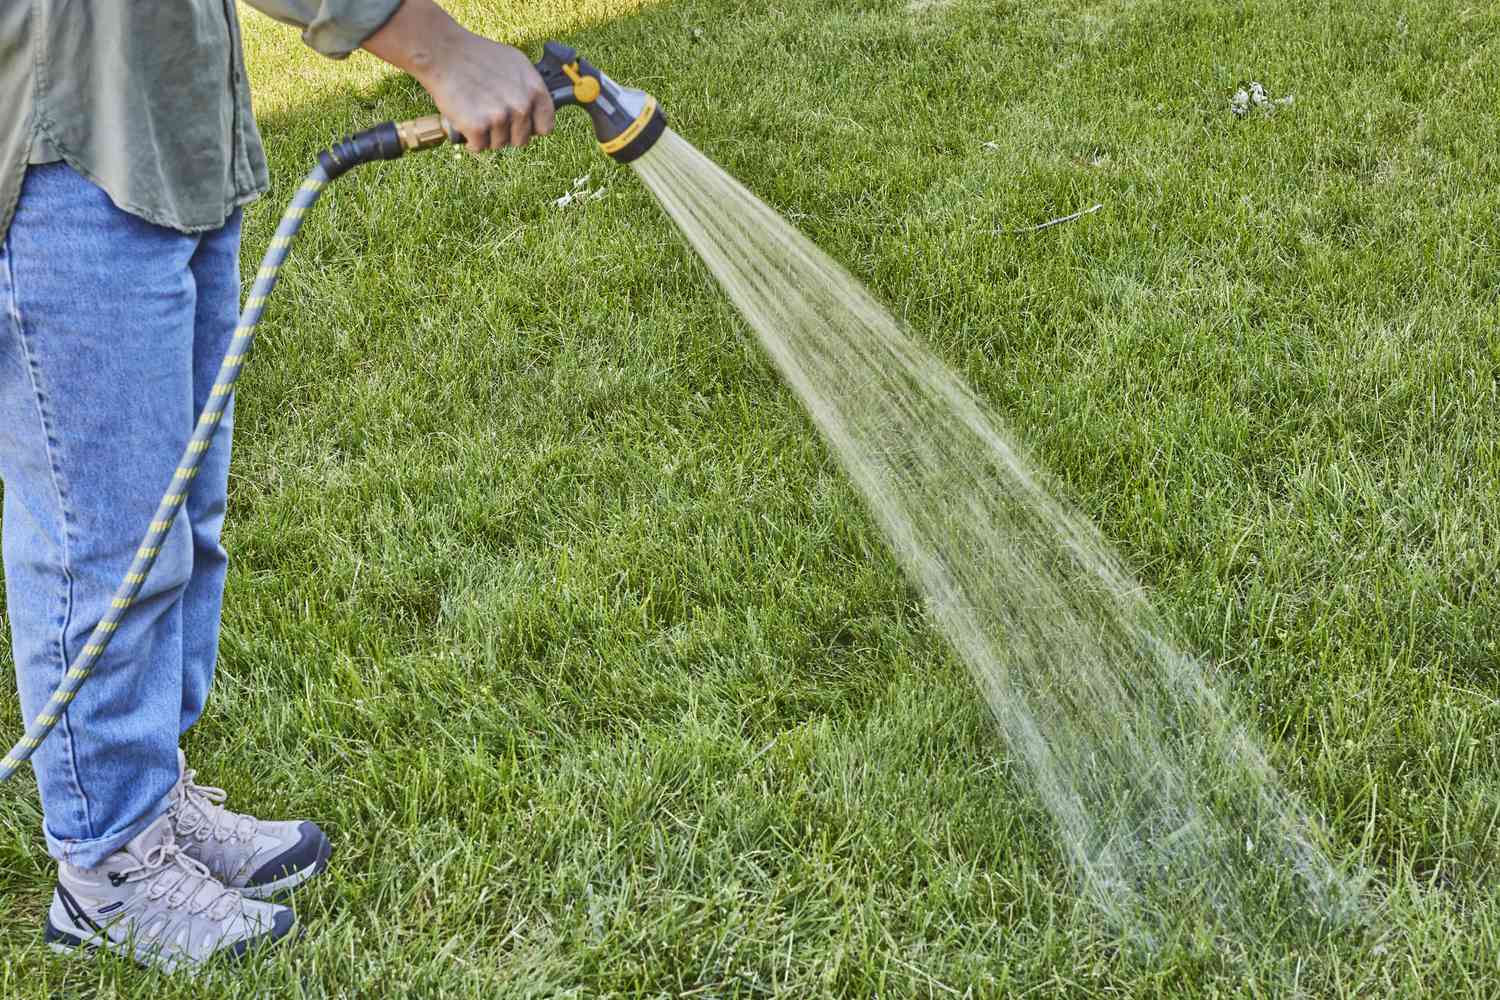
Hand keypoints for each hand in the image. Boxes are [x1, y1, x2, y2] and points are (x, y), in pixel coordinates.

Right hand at [363, 0, 554, 152]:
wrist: (443, 52)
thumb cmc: (477, 56)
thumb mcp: (515, 63)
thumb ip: (529, 88)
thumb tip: (536, 108)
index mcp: (535, 90)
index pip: (546, 126)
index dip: (531, 127)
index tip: (519, 124)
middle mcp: (521, 105)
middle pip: (521, 140)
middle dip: (506, 132)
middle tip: (489, 115)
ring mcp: (500, 117)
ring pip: (499, 145)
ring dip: (487, 135)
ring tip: (474, 111)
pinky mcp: (478, 127)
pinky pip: (479, 147)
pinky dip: (470, 139)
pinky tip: (464, 122)